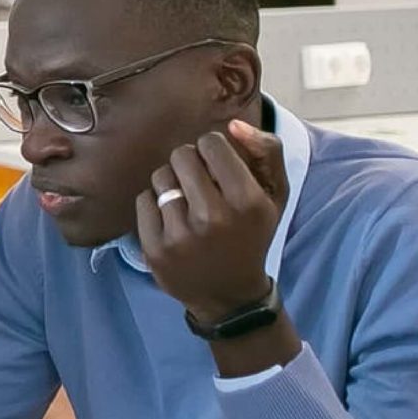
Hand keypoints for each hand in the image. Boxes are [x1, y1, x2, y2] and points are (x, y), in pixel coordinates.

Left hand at [135, 119, 288, 319]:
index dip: (212, 149)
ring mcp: (181, 235)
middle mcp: (213, 218)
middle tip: (200, 184)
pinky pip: (143, 200)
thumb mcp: (274, 195)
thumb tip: (233, 124)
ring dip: (171, 183)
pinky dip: (154, 204)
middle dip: (189, 163)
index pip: (211, 143)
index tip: (218, 167)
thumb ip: (266, 151)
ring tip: (187, 202)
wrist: (230, 293)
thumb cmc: (252, 234)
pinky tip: (172, 219)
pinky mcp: (155, 248)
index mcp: (247, 201)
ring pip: (160, 176)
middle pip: (181, 155)